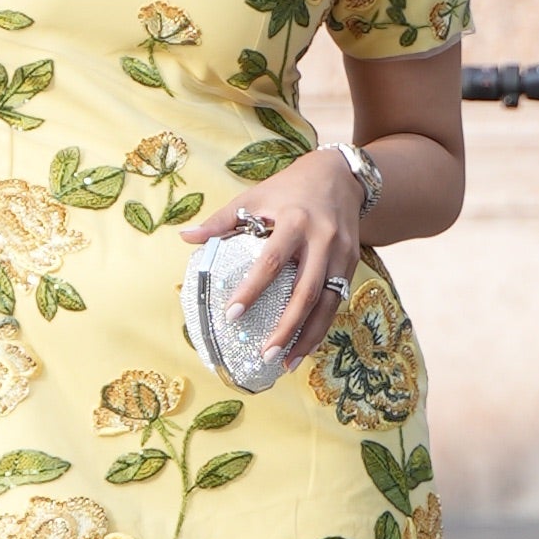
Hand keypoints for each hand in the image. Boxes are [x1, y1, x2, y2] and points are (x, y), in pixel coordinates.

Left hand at [183, 149, 363, 367]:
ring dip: (307, 337)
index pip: (271, 261)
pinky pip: (336, 300)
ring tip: (286, 362)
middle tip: (264, 354)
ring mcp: (341, 254)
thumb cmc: (290, 187)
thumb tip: (186, 237)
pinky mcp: (351, 263)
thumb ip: (221, 219)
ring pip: (326, 304)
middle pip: (305, 292)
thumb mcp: (255, 195)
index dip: (252, 289)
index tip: (232, 314)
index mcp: (295, 220)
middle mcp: (322, 240)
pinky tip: (304, 346)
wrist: (342, 175)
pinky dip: (321, 326)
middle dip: (285, 327)